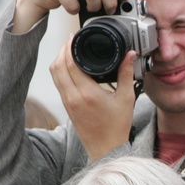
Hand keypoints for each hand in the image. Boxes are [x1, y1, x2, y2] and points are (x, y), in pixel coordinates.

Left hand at [50, 41, 135, 161]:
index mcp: (88, 93)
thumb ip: (126, 74)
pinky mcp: (66, 105)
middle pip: (57, 66)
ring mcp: (67, 102)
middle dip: (62, 50)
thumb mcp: (126, 98)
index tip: (75, 36)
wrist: (106, 147)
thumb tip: (130, 55)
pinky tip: (69, 66)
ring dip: (58, 59)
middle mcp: (73, 97)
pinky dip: (60, 70)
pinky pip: (58, 83)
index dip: (70, 47)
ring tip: (69, 50)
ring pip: (54, 74)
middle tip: (71, 40)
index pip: (71, 64)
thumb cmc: (117, 126)